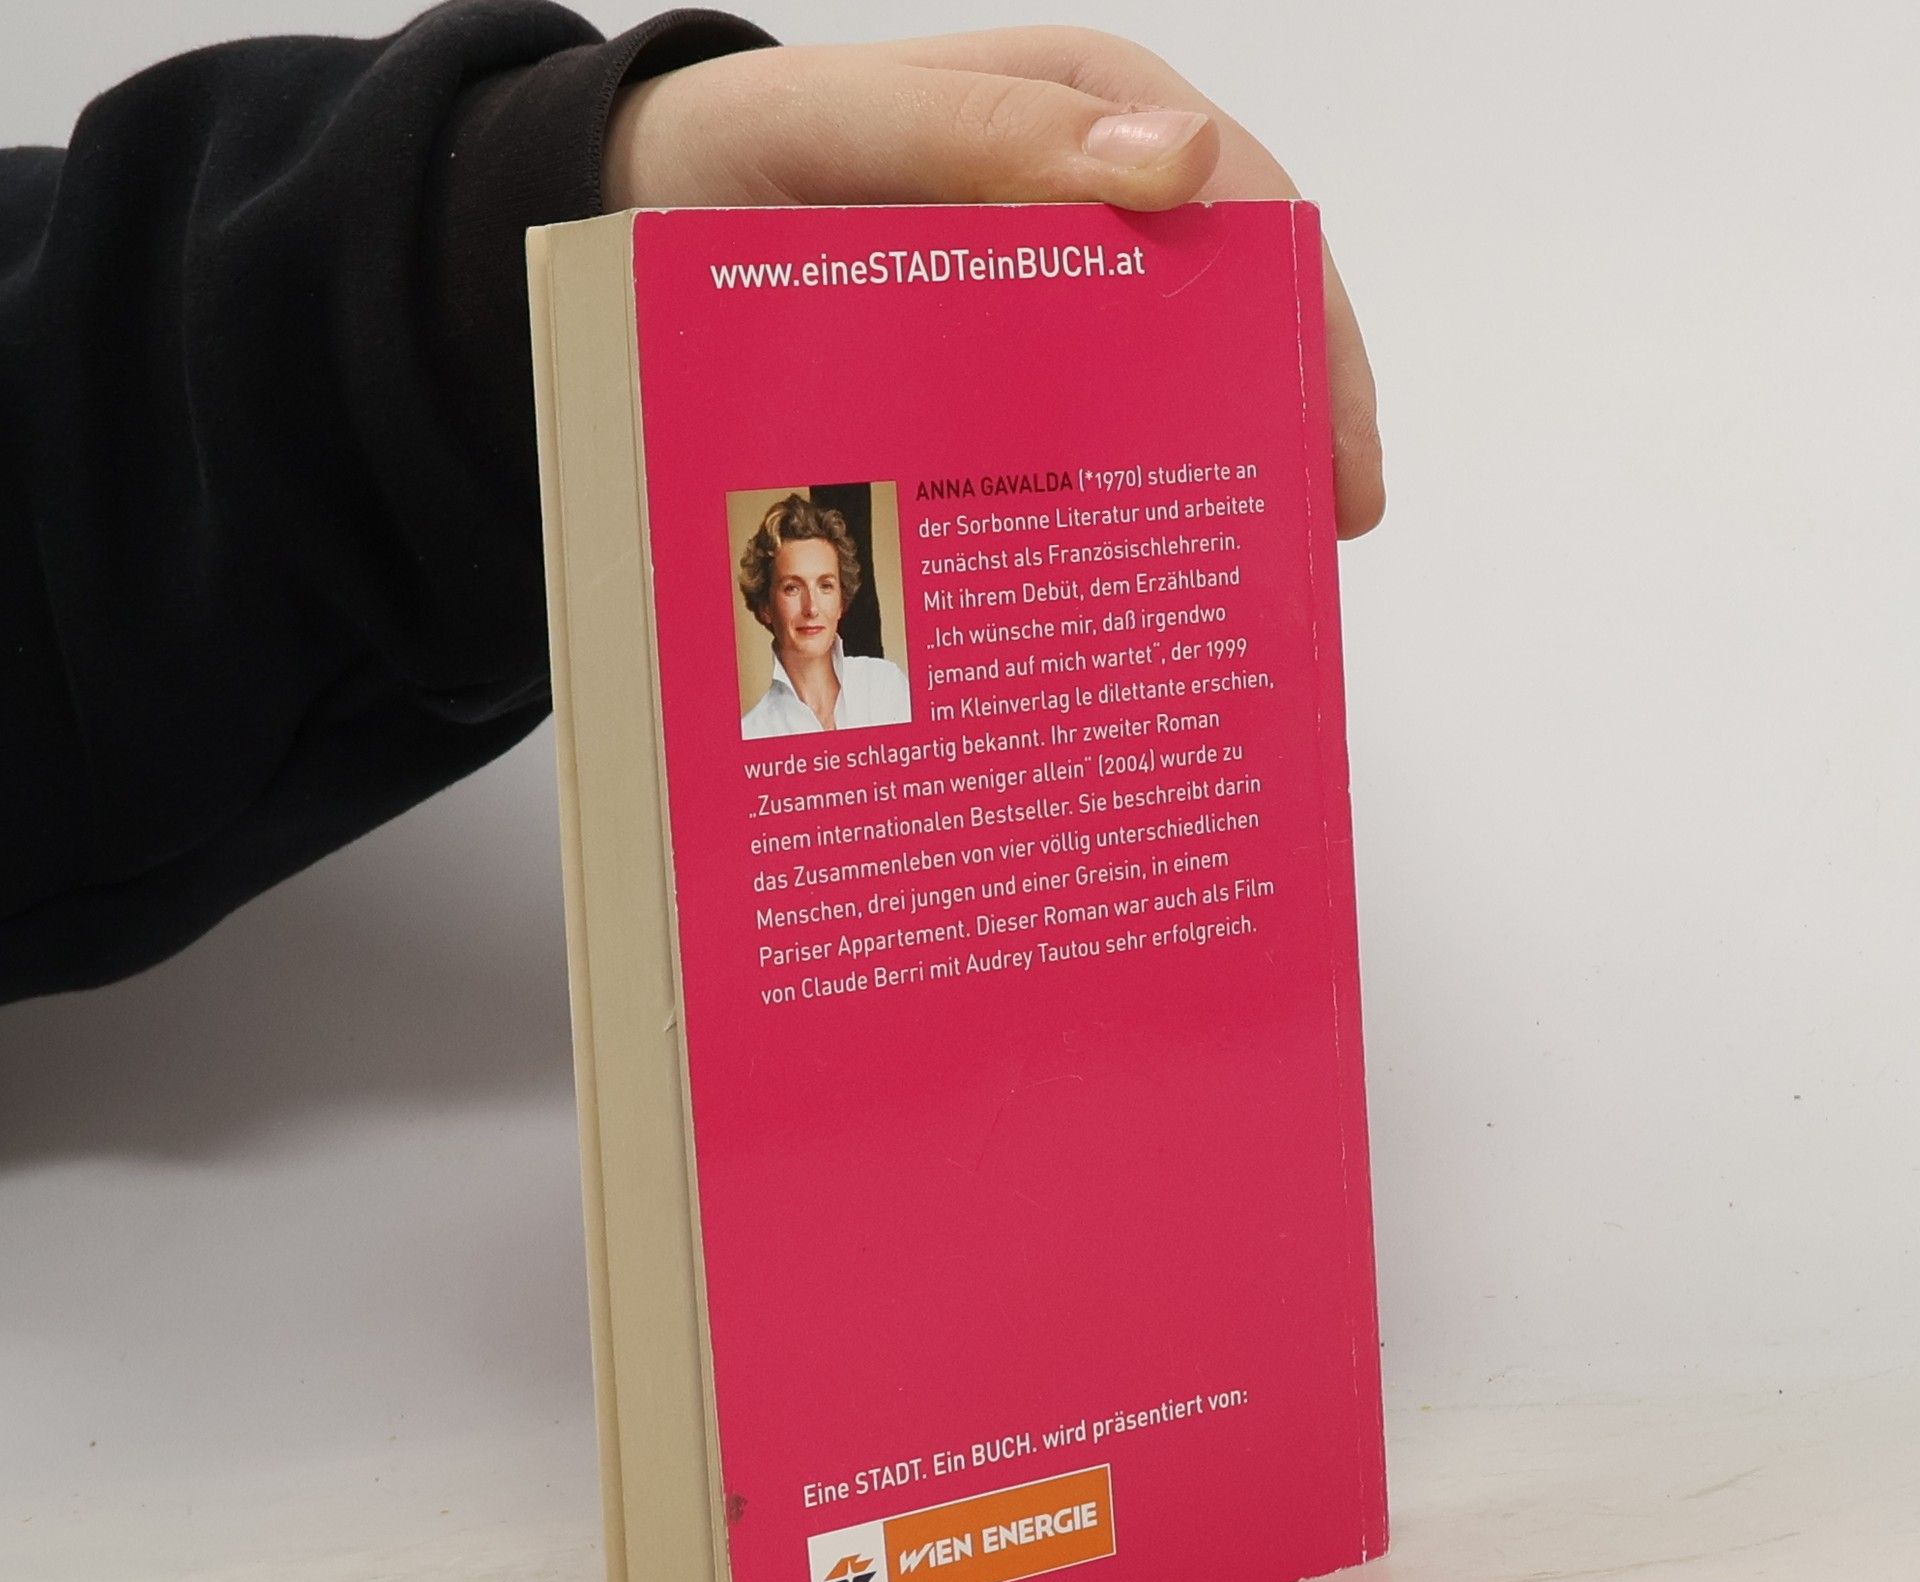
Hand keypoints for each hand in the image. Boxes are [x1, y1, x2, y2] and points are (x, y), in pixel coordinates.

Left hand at [604, 27, 1383, 537]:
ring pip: (1161, 385)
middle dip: (1281, 422)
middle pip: (1226, 319)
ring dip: (1207, 473)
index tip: (1332, 454)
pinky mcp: (996, 372)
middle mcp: (1091, 207)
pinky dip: (1110, 498)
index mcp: (1092, 119)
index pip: (1248, 217)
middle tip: (1314, 543)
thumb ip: (993, 131)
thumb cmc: (746, 145)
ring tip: (1244, 576)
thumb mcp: (854, 121)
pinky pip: (1075, 430)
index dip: (1308, 334)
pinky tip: (1125, 571)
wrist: (641, 208)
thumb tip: (1183, 162)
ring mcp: (1048, 299)